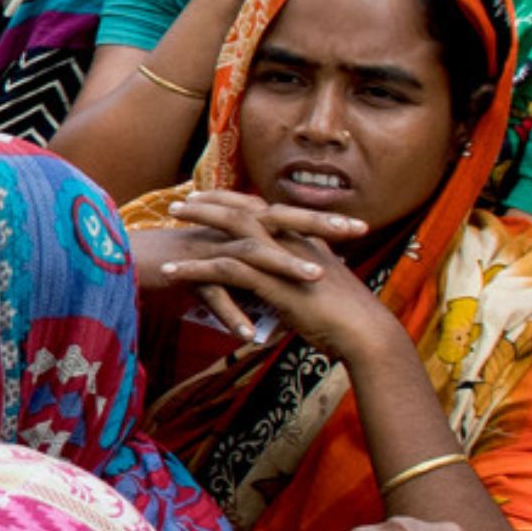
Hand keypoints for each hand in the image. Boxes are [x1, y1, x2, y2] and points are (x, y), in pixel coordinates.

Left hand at [157, 190, 387, 358]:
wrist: (365, 333)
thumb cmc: (346, 318)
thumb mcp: (318, 291)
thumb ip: (299, 283)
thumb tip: (286, 290)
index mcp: (302, 239)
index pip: (262, 209)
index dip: (233, 201)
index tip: (209, 198)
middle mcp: (291, 240)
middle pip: (243, 210)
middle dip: (208, 203)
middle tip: (178, 202)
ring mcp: (282, 259)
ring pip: (231, 232)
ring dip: (196, 226)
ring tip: (167, 227)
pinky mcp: (272, 283)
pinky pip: (225, 270)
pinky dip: (194, 270)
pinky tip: (170, 273)